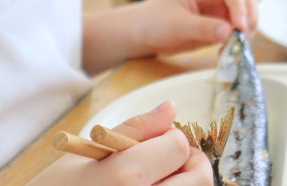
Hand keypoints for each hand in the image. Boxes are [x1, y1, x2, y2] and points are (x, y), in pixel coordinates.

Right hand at [31, 101, 211, 185]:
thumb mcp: (87, 153)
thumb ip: (134, 130)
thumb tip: (170, 108)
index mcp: (126, 176)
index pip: (179, 146)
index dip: (169, 139)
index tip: (155, 142)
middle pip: (200, 179)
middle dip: (189, 164)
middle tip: (166, 162)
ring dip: (182, 183)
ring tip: (155, 179)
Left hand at [131, 0, 258, 55]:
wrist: (140, 34)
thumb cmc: (152, 23)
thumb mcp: (176, 25)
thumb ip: (203, 28)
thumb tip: (229, 32)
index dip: (240, 7)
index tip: (241, 28)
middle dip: (248, 16)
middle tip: (243, 38)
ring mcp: (216, 6)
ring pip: (244, 12)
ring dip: (245, 29)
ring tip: (234, 47)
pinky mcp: (217, 21)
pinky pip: (235, 28)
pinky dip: (237, 38)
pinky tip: (226, 50)